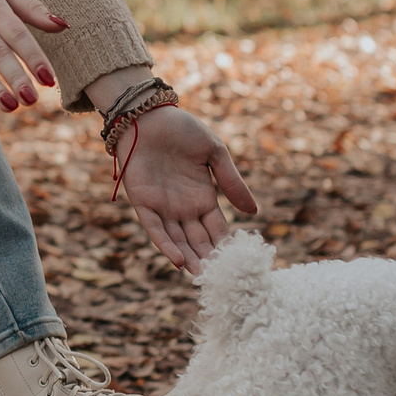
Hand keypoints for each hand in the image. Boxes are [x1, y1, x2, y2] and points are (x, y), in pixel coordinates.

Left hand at [112, 104, 256, 270]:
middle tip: (220, 281)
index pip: (217, 229)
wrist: (148, 114)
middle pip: (198, 240)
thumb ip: (231, 181)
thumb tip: (253, 212)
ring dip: (188, 258)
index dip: (226, 246)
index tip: (238, 265)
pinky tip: (178, 261)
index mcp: (203, 197)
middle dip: (208, 259)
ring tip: (202, 277)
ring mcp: (163, 207)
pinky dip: (166, 245)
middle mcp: (183, 207)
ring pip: (177, 240)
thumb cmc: (182, 129)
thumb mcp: (214, 153)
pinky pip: (155, 229)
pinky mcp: (142, 203)